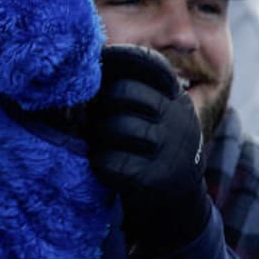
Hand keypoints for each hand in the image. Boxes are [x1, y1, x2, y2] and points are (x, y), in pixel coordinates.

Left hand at [84, 45, 208, 252]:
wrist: (173, 201)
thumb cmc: (146, 146)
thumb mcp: (150, 113)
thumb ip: (126, 90)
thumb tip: (79, 64)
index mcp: (174, 95)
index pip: (149, 64)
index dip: (119, 57)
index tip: (96, 60)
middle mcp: (178, 117)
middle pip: (122, 93)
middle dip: (99, 104)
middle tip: (91, 118)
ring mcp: (170, 147)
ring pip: (115, 126)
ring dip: (97, 136)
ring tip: (99, 144)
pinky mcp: (155, 178)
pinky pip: (109, 161)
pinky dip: (98, 162)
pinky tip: (104, 165)